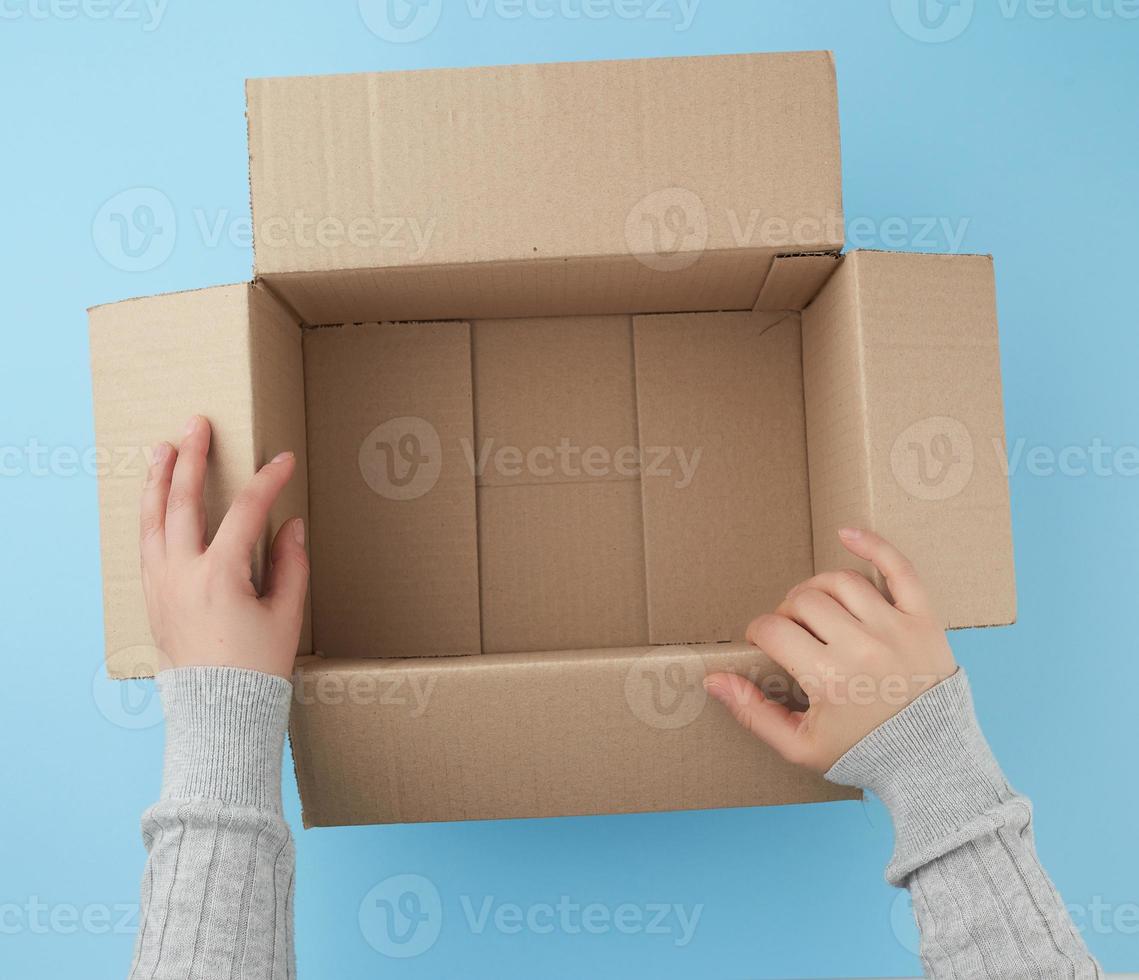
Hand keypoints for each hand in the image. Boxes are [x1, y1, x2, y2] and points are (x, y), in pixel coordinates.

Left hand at [139, 415, 308, 678]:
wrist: (218, 712)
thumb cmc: (256, 669)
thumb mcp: (285, 616)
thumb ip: (290, 565)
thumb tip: (289, 525)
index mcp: (220, 577)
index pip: (245, 512)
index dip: (267, 481)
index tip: (282, 460)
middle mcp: (182, 575)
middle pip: (182, 502)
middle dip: (191, 458)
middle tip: (196, 425)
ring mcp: (161, 585)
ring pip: (153, 520)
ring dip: (158, 480)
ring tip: (163, 449)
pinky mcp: (154, 598)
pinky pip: (146, 544)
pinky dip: (150, 514)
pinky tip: (154, 500)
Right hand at [704, 528, 955, 771]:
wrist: (932, 760)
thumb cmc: (864, 754)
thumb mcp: (800, 746)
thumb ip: (753, 713)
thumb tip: (713, 680)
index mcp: (829, 678)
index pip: (773, 630)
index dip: (758, 632)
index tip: (763, 642)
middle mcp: (862, 647)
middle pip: (804, 602)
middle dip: (787, 613)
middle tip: (792, 632)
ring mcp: (895, 628)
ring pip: (840, 582)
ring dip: (817, 589)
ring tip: (815, 607)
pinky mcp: (924, 619)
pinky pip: (898, 568)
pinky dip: (872, 545)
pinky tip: (846, 533)